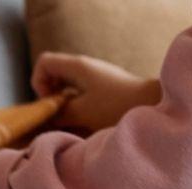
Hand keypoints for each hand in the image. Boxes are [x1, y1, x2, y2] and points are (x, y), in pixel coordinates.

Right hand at [32, 52, 161, 131]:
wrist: (153, 105)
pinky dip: (77, 106)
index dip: (38, 82)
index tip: (49, 103)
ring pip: (67, 86)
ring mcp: (96, 77)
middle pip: (54, 75)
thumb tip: (44, 119)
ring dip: (64, 104)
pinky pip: (81, 93)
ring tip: (70, 122)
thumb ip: (59, 114)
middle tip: (57, 115)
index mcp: (77, 66)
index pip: (44, 63)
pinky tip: (84, 123)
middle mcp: (85, 67)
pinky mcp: (104, 88)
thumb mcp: (83, 112)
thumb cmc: (117, 106)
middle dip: (50, 96)